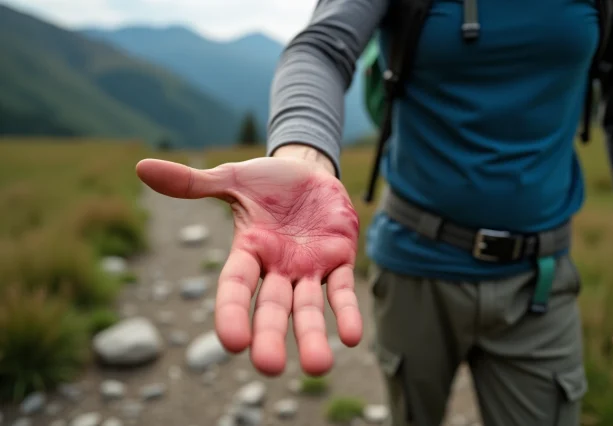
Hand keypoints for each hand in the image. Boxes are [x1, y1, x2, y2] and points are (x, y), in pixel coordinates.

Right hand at [135, 153, 361, 375]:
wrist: (308, 172)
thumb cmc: (267, 181)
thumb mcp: (231, 180)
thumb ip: (192, 183)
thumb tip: (141, 167)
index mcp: (249, 252)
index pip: (236, 286)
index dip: (233, 313)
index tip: (234, 342)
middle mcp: (277, 268)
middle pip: (272, 307)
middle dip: (271, 336)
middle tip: (270, 367)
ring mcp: (308, 267)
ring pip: (308, 307)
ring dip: (313, 335)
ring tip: (319, 366)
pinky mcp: (338, 259)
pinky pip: (342, 290)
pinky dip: (348, 312)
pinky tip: (352, 338)